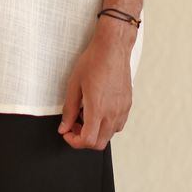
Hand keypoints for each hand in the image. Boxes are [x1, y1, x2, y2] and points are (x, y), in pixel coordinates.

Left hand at [58, 17, 135, 149]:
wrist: (112, 48)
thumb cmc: (94, 61)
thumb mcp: (74, 84)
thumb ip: (68, 109)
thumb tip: (64, 127)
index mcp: (97, 108)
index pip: (88, 140)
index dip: (74, 142)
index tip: (68, 134)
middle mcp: (112, 112)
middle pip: (99, 143)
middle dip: (83, 139)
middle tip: (74, 126)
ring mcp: (122, 110)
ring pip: (109, 135)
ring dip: (96, 132)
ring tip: (85, 115)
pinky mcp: (127, 105)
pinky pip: (118, 125)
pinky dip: (106, 125)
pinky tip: (98, 110)